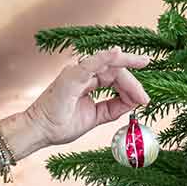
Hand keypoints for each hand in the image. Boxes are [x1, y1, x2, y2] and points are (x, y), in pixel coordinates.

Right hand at [24, 47, 151, 147]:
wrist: (41, 132)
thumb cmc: (61, 123)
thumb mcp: (97, 116)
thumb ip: (114, 108)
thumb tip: (135, 103)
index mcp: (89, 80)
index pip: (116, 77)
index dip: (132, 87)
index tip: (144, 100)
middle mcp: (83, 73)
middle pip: (115, 69)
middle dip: (133, 83)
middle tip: (145, 98)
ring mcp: (77, 72)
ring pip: (108, 64)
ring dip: (128, 71)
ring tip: (141, 87)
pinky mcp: (71, 76)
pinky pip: (92, 63)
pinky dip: (105, 57)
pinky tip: (118, 54)